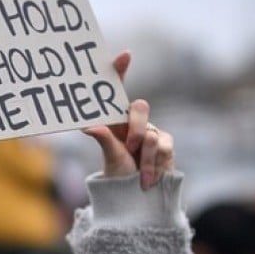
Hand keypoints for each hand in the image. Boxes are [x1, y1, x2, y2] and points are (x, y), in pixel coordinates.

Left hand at [82, 51, 174, 188]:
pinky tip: (150, 178)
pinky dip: (155, 165)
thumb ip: (104, 140)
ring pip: (152, 134)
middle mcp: (134, 123)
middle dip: (136, 128)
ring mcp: (152, 132)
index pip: (118, 91)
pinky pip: (164, 147)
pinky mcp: (166, 144)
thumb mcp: (111, 158)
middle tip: (130, 146)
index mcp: (116, 120)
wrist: (138, 198)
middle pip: (140, 107)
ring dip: (145, 159)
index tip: (125, 54)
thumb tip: (88, 126)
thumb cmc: (119, 176)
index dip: (122, 71)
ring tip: (140, 176)